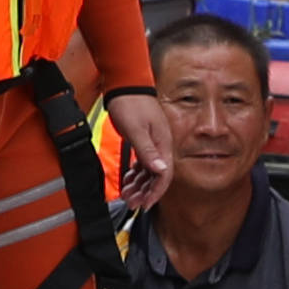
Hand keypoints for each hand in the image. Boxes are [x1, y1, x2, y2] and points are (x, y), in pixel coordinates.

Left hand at [103, 87, 177, 213]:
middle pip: (157, 175)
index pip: (164, 174)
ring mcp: (153, 142)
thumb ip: (147, 151)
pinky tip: (129, 180)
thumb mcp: (136, 129)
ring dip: (139, 184)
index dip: (156, 192)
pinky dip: (136, 174)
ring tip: (127, 194)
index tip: (146, 204)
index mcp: (163, 143)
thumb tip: (160, 170)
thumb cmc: (130, 103)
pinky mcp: (145, 139)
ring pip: (149, 171)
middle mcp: (161, 144)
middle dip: (145, 192)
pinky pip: (143, 162)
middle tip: (132, 202)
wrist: (124, 84)